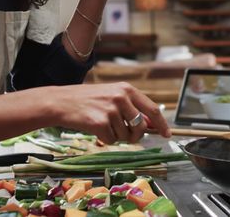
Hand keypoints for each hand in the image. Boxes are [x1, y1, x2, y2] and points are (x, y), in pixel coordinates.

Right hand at [54, 82, 169, 143]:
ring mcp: (111, 110)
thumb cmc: (87, 100)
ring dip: (116, 136)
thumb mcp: (112, 96)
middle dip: (136, 136)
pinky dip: (105, 139)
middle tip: (126, 136)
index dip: (162, 124)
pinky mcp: (100, 123)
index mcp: (127, 89)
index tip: (167, 134)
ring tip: (103, 125)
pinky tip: (95, 128)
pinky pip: (111, 140)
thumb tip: (150, 125)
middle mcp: (121, 98)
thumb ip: (131, 107)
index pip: (152, 109)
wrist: (61, 102)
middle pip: (141, 127)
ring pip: (125, 135)